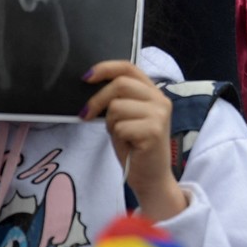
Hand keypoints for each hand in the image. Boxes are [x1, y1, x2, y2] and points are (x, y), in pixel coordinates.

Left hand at [81, 62, 187, 222]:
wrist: (151, 178)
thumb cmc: (135, 149)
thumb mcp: (125, 118)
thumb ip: (118, 100)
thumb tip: (92, 87)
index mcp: (154, 93)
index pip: (129, 67)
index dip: (106, 68)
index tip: (86, 77)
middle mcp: (160, 99)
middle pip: (120, 84)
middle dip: (97, 99)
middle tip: (85, 114)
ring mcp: (159, 114)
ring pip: (117, 106)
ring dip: (111, 123)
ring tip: (121, 135)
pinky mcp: (153, 130)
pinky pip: (120, 126)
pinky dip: (117, 137)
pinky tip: (128, 144)